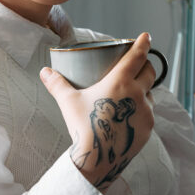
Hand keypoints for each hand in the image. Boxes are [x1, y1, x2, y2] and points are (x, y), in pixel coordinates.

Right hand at [41, 33, 157, 189]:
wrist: (96, 158)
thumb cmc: (82, 126)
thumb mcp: (68, 102)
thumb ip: (57, 84)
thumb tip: (44, 71)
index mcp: (120, 82)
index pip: (137, 57)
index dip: (143, 44)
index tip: (147, 36)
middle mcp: (137, 94)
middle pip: (149, 73)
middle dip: (146, 65)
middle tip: (139, 63)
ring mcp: (146, 112)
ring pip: (150, 94)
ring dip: (144, 89)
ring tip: (132, 92)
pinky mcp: (148, 128)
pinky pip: (148, 113)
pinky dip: (142, 109)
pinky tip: (131, 114)